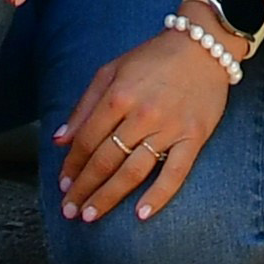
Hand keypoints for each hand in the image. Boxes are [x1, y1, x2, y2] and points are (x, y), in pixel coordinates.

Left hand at [53, 27, 238, 222]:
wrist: (203, 47)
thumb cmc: (153, 58)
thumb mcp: (111, 71)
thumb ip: (84, 106)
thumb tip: (60, 140)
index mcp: (118, 96)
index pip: (88, 140)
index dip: (73, 165)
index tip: (63, 184)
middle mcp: (141, 114)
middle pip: (106, 160)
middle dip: (84, 187)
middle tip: (70, 209)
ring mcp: (169, 128)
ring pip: (133, 171)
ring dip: (109, 197)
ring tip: (91, 216)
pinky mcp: (194, 137)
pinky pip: (175, 172)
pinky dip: (158, 195)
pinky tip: (141, 214)